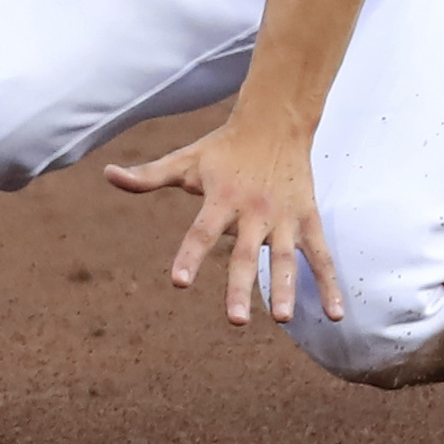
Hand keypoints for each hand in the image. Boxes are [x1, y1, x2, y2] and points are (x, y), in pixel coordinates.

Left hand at [105, 115, 344, 326]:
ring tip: (281, 319)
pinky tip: (335, 315)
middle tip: (235, 321)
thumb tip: (108, 175)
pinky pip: (321, 256)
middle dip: (240, 286)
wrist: (276, 122)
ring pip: (286, 258)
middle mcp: (254, 210)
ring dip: (285, 289)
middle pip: (245, 253)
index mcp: (221, 198)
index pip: (201, 231)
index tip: (179, 283)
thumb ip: (148, 176)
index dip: (190, 256)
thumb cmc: (223, 148)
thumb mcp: (184, 160)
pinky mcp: (309, 219)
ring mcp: (284, 217)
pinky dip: (330, 284)